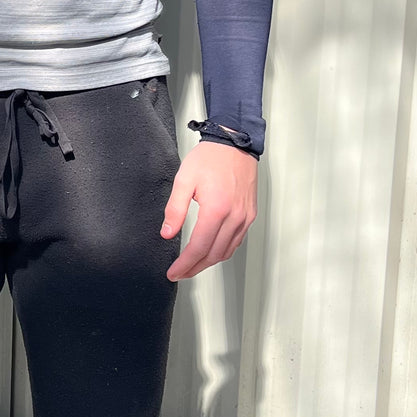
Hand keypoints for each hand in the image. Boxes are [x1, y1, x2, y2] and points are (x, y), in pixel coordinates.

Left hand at [160, 141, 257, 280]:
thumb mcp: (184, 180)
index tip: (173, 272)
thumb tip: (167, 233)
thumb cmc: (210, 158)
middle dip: (195, 268)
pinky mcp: (249, 215)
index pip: (199, 248)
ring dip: (209, 262)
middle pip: (214, 255)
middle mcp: (234, 217)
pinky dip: (222, 251)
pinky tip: (211, 251)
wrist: (234, 143)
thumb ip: (174, 209)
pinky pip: (236, 241)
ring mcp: (245, 218)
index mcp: (216, 210)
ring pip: (227, 251)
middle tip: (180, 273)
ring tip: (192, 266)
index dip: (185, 264)